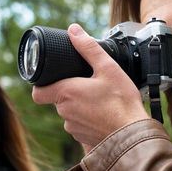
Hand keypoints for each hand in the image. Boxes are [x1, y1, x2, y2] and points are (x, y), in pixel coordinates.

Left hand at [31, 23, 150, 148]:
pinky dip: (89, 121)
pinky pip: (81, 127)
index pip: (38, 92)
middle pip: (58, 101)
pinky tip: (104, 116)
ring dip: (80, 107)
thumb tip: (74, 30)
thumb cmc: (122, 102)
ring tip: (100, 102)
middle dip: (70, 93)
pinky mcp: (83, 139)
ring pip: (70, 114)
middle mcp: (65, 113)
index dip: (42, 86)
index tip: (53, 80)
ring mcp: (74, 128)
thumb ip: (88, 47)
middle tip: (89, 86)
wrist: (133, 134)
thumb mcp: (108, 68)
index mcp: (66, 93)